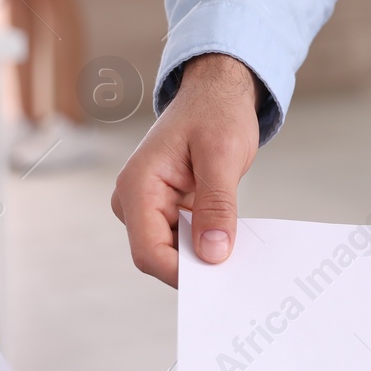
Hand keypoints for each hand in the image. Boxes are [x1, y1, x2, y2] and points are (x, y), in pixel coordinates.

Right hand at [111, 54, 260, 285]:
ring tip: (236, 250)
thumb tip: (213, 253)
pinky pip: (184, 241)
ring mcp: (149, 208)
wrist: (215, 93)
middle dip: (195, 267)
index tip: (218, 278)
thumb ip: (217, 205)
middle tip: (236, 270)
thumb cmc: (216, 112)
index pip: (149, 251)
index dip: (182, 273)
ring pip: (173, 254)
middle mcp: (135, 201)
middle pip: (159, 257)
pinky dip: (206, 244)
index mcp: (137, 186)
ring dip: (203, 257)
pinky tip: (230, 239)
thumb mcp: (223, 155)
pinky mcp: (167, 211)